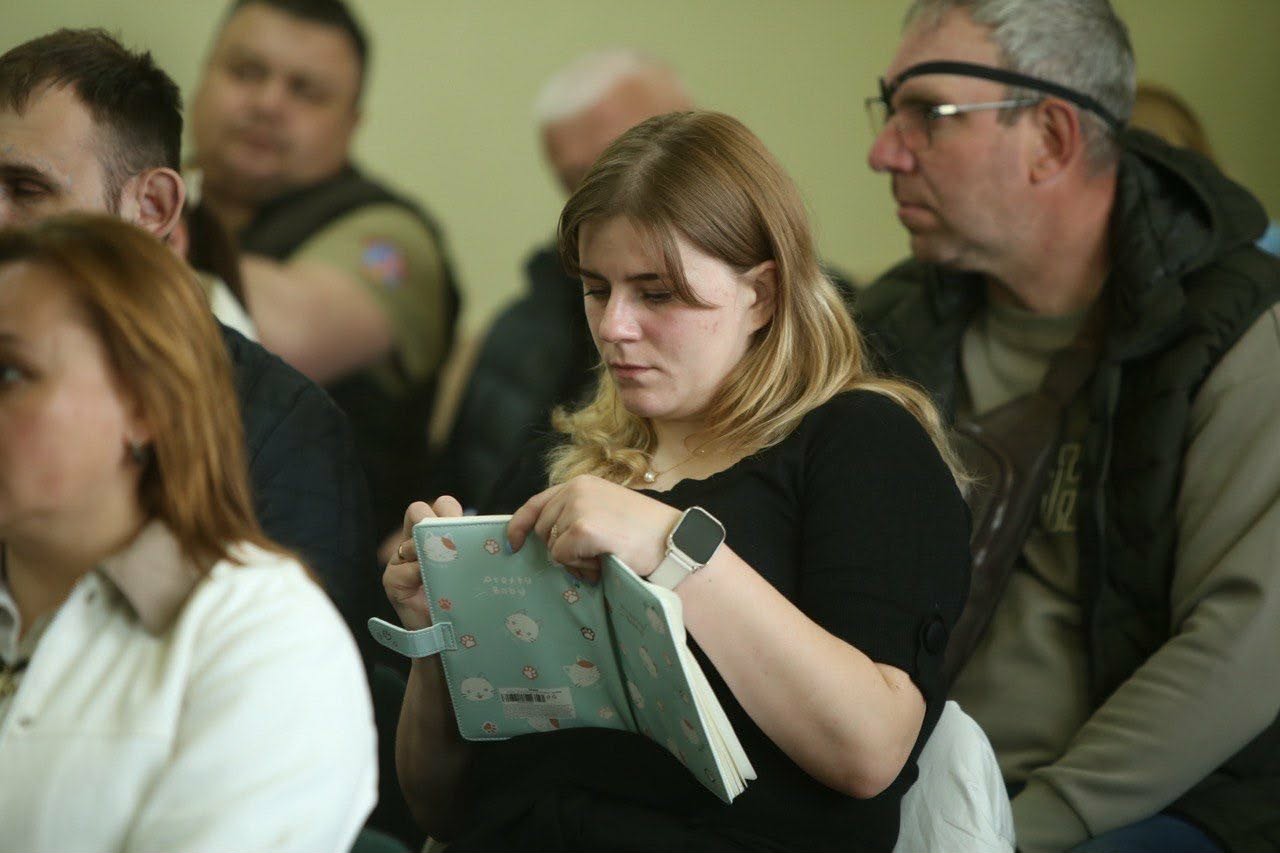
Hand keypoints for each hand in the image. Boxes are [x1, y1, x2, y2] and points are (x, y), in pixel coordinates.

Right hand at [382, 496, 462, 629]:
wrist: (449, 640)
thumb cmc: (465, 601)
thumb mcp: (472, 568)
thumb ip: (473, 547)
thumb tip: (495, 530)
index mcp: (435, 535)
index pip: (441, 505)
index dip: (451, 510)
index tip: (465, 526)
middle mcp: (414, 543)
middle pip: (417, 510)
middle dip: (436, 520)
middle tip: (453, 540)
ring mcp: (400, 562)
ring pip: (409, 535)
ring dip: (429, 547)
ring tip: (445, 564)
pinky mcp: (392, 581)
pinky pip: (405, 569)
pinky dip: (422, 574)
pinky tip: (434, 586)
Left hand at [507, 475, 680, 582]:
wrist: (672, 542)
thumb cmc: (645, 533)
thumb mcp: (606, 511)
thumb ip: (577, 515)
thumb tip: (549, 539)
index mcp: (582, 483)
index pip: (537, 502)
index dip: (520, 524)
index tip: (513, 543)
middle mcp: (576, 489)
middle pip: (542, 529)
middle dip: (559, 549)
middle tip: (592, 557)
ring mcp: (578, 507)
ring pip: (552, 546)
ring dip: (573, 560)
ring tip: (602, 557)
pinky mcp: (582, 528)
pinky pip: (562, 557)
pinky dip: (579, 566)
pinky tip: (602, 562)